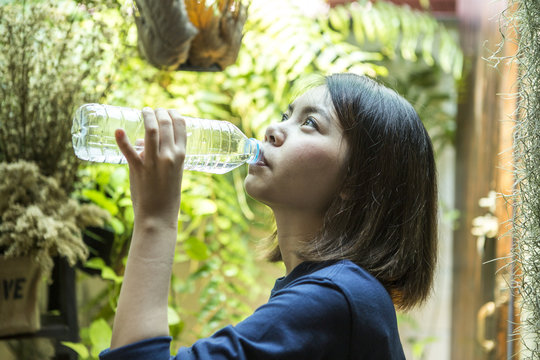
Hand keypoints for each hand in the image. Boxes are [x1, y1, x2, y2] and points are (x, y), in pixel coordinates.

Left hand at [115, 108, 186, 226]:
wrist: (159, 215)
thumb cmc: (167, 194)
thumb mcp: (174, 172)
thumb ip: (162, 156)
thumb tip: (140, 142)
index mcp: (181, 156)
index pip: (181, 126)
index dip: (174, 114)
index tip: (168, 111)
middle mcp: (169, 156)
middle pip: (165, 124)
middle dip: (159, 112)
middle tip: (153, 110)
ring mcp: (153, 162)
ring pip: (150, 131)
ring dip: (146, 116)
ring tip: (143, 111)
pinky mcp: (138, 169)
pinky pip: (129, 151)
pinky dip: (121, 140)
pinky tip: (118, 130)